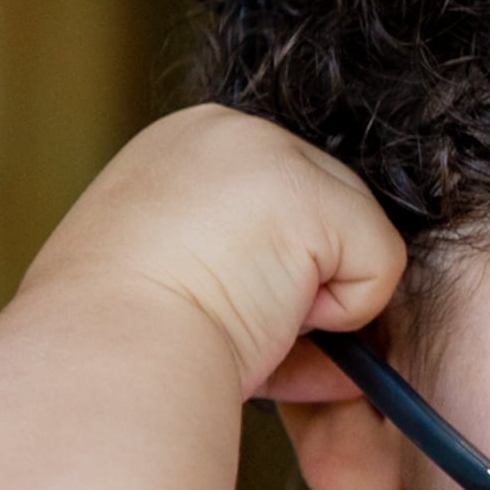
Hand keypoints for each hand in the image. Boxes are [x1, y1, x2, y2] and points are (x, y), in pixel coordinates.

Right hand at [18, 103, 406, 395]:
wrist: (108, 358)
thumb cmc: (125, 344)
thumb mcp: (162, 275)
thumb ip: (230, 259)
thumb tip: (312, 302)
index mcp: (181, 147)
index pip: (280, 206)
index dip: (271, 272)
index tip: (218, 306)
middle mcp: (226, 131)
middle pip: (328, 216)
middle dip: (304, 286)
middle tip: (235, 323)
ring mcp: (268, 152)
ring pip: (355, 239)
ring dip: (317, 304)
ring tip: (244, 322)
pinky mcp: (309, 193)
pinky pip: (380, 263)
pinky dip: (346, 316)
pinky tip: (271, 318)